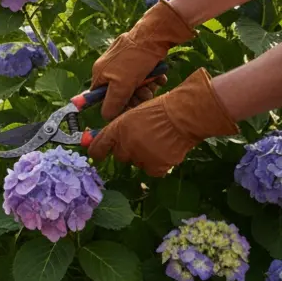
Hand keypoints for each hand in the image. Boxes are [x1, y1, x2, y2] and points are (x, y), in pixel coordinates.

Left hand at [87, 69, 237, 176]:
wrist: (184, 115)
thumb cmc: (160, 110)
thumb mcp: (133, 114)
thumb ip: (119, 128)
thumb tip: (107, 141)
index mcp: (117, 130)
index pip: (97, 148)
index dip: (97, 151)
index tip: (99, 154)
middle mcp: (125, 145)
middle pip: (119, 156)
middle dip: (128, 150)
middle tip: (143, 139)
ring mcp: (140, 157)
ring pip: (136, 163)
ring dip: (143, 156)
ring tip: (158, 142)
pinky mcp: (156, 166)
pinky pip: (152, 171)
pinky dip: (158, 164)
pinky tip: (165, 151)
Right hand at [92, 0, 195, 118]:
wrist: (155, 34)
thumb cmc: (135, 59)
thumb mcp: (121, 85)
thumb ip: (112, 103)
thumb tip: (106, 117)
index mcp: (100, 73)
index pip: (101, 97)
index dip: (114, 104)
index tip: (128, 106)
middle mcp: (110, 68)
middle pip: (121, 92)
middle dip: (135, 96)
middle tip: (146, 94)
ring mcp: (125, 63)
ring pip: (135, 85)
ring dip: (147, 88)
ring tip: (154, 83)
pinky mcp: (139, 59)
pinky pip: (145, 75)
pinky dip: (153, 78)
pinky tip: (160, 76)